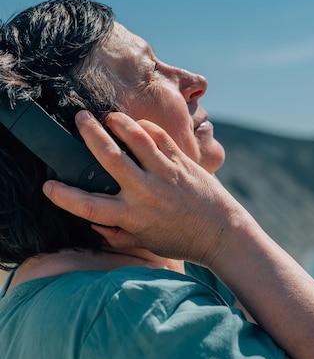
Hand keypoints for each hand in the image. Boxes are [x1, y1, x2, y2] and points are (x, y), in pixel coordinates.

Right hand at [43, 110, 243, 263]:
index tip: (47, 185)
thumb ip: (117, 233)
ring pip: (137, 139)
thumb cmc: (182, 240)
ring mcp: (166, 174)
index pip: (87, 206)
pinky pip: (161, 138)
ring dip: (119, 123)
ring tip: (109, 116)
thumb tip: (92, 222)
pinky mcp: (184, 163)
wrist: (221, 233)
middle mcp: (145, 192)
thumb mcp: (145, 242)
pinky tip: (138, 126)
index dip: (63, 195)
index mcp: (132, 216)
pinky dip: (147, 128)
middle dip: (90, 134)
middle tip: (78, 119)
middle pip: (109, 157)